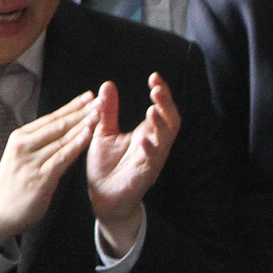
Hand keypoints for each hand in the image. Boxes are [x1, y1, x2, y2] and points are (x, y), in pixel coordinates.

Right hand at [0, 90, 97, 244]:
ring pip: (62, 138)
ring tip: (99, 113)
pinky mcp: (40, 177)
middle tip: (100, 99)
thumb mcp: (22, 156)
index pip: (51, 118)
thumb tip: (62, 128)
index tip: (89, 95)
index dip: (72, 106)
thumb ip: (39, 143)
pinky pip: (62, 157)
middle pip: (58, 124)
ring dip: (82, 124)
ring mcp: (32, 161)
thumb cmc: (14, 184)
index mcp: (20, 137)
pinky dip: (76, 145)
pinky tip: (88, 135)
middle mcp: (24, 145)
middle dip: (81, 111)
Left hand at [88, 74, 179, 254]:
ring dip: (161, 125)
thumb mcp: (103, 132)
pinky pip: (152, 162)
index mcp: (147, 133)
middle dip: (166, 104)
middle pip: (170, 121)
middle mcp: (154, 145)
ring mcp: (151, 160)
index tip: (154, 77)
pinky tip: (145, 141)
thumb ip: (107, 111)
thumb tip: (107, 84)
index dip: (162, 93)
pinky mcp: (144, 176)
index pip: (162, 109)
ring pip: (165, 140)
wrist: (101, 196)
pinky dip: (150, 151)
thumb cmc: (105, 165)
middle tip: (157, 89)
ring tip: (153, 110)